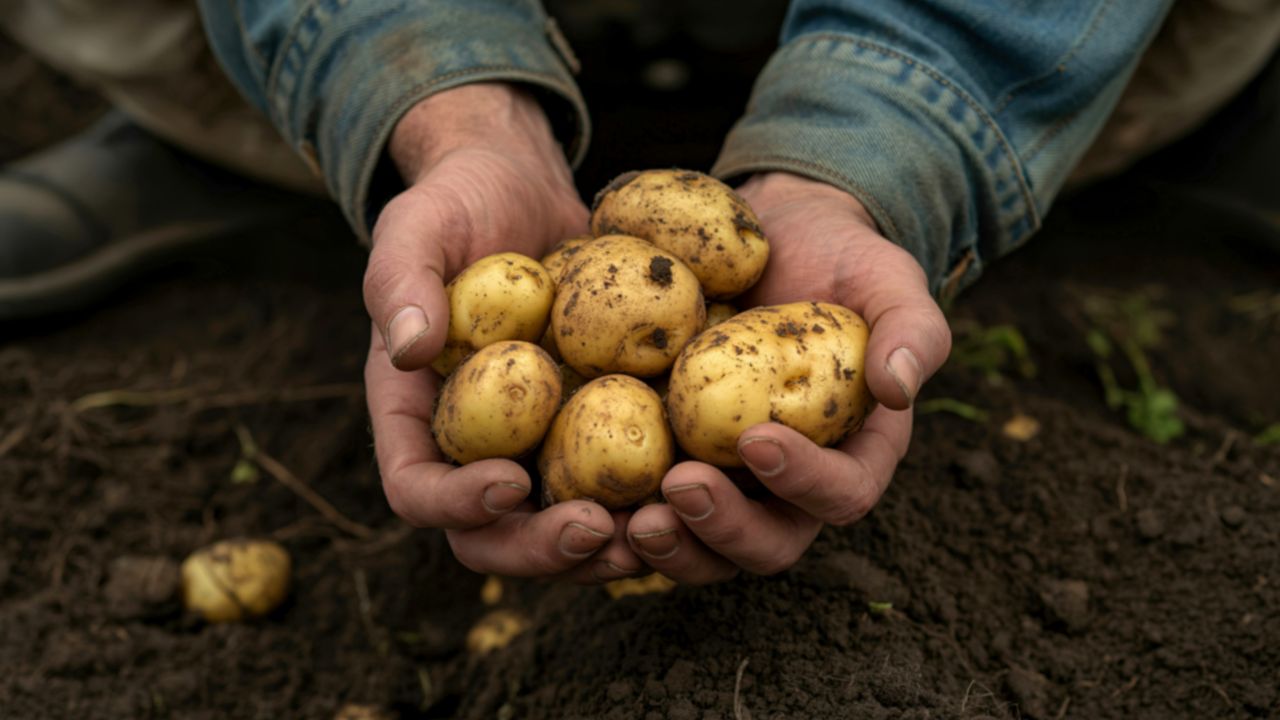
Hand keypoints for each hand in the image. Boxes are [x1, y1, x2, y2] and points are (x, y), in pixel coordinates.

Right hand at [363, 84, 643, 582]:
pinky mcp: (595, 427)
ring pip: (562, 526)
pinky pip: (618, 478)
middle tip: (601, 530)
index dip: (456, 504)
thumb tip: (408, 347)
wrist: (522, 188)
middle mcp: (475, 448)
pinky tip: (702, 484)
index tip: (509, 482)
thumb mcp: (418, 227)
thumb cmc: (456, 204)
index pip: (417, 489)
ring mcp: (537, 444)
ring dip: (607, 546)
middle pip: (494, 535)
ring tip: (661, 528)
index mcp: (416, 417)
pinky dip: (654, 495)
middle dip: (544, 548)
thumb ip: (402, 282)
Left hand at [627, 171, 951, 582]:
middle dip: (723, 530)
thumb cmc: (841, 258)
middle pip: (766, 543)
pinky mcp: (670, 458)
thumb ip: (914, 328)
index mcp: (852, 454)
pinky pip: (646, 503)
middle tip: (678, 489)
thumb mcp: (888, 278)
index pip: (843, 494)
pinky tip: (577, 494)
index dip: (806, 482)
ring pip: (702, 545)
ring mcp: (726, 479)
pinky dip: (616, 511)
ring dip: (667, 543)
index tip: (758, 438)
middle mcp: (788, 485)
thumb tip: (901, 387)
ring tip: (626, 517)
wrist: (772, 236)